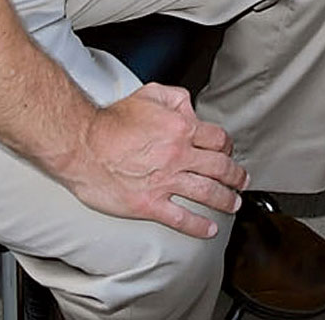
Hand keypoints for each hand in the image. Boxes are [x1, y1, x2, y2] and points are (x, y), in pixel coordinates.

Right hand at [59, 84, 245, 238]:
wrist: (82, 144)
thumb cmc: (110, 121)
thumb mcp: (149, 94)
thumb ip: (175, 98)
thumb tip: (191, 108)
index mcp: (181, 129)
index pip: (218, 139)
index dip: (228, 147)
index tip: (229, 153)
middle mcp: (178, 155)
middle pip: (220, 167)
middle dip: (236, 176)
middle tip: (242, 181)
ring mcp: (165, 181)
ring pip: (207, 193)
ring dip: (226, 200)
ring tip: (233, 204)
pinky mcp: (149, 204)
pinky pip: (181, 218)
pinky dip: (198, 226)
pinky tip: (208, 229)